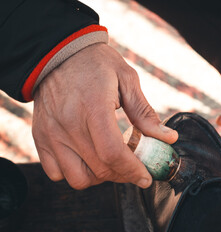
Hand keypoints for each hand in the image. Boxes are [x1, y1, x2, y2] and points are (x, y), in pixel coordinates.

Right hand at [32, 43, 177, 189]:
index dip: (133, 171)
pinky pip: (56, 173)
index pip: (113, 153)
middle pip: (99, 169)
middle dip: (123, 175)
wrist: (57, 53)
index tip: (146, 177)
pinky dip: (75, 173)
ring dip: (100, 178)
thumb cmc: (95, 64)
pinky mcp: (41, 137)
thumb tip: (168, 138)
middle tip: (134, 167)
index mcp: (94, 107)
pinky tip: (88, 159)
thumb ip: (145, 113)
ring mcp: (51, 133)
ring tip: (111, 163)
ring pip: (77, 178)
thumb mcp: (127, 79)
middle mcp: (68, 124)